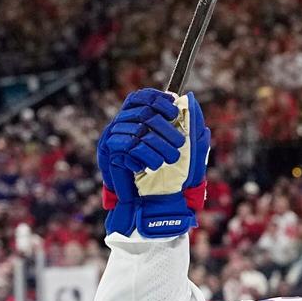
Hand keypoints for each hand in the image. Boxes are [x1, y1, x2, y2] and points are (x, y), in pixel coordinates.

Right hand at [97, 88, 209, 237]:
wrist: (158, 203)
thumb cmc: (175, 175)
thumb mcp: (190, 149)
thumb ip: (192, 125)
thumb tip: (189, 100)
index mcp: (141, 121)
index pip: (143, 97)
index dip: (159, 100)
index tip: (175, 112)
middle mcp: (124, 127)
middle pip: (143, 113)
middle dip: (165, 128)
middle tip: (180, 144)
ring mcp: (114, 139)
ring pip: (137, 130)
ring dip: (158, 145)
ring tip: (170, 160)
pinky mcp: (110, 155)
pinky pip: (128, 147)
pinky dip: (146, 156)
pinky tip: (153, 166)